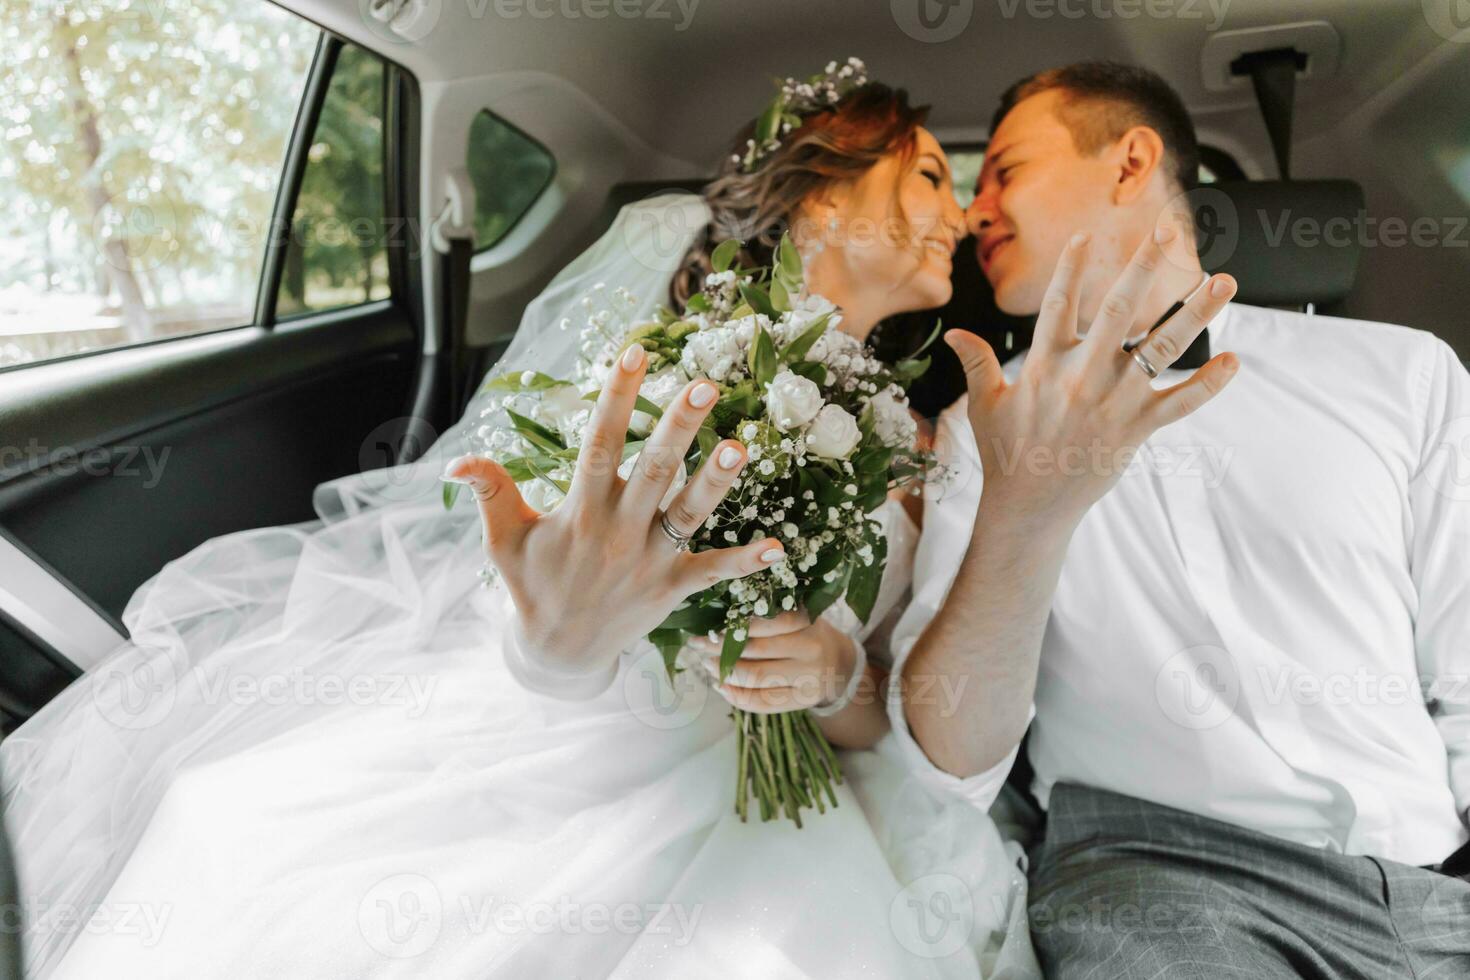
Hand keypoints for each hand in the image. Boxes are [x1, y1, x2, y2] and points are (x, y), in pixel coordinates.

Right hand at [446, 343, 787, 677]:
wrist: (558, 652)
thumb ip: (489, 492)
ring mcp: (649, 561)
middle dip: (679, 429)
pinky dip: (744, 563)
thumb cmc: (530, 583)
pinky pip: (712, 573)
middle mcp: (619, 532)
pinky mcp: (672, 590)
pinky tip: (779, 548)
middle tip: (706, 386)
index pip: (600, 445)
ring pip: (687, 516)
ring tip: (741, 447)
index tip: (634, 354)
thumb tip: (456, 461)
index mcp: (580, 511)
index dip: (616, 399)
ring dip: (715, 483)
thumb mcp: (501, 538)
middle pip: (654, 472)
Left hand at [691, 610, 857, 712]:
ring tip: (708, 664)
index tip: (709, 626)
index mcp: (807, 619)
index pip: (765, 620)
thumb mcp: (795, 613)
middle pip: (756, 649)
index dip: (733, 625)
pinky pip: (764, 703)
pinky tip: (722, 687)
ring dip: (725, 672)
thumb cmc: (805, 632)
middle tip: (700, 644)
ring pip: (757, 677)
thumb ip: (766, 612)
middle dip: (720, 648)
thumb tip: (716, 615)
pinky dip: (737, 696)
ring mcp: (810, 677)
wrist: (839, 663)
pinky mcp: (804, 700)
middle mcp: (812, 648)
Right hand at [947, 224, 1238, 529]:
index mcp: (1045, 364)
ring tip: (1224, 280)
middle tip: (1165, 231)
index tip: (1087, 235)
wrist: (1030, 505)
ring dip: (1196, 312)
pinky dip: (1208, 384)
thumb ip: (976, 364)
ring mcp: (1115, 399)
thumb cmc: (1005, 453)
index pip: (1059, 303)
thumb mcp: (984, 405)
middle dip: (1143, 266)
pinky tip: (1232, 361)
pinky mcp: (1137, 427)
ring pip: (1162, 346)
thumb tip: (953, 333)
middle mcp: (1084, 374)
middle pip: (1118, 308)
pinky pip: (1180, 402)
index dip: (1071, 267)